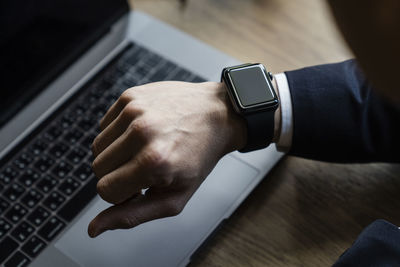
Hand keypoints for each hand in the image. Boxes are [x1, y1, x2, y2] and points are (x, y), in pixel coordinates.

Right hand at [88, 81, 245, 236]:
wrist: (217, 115)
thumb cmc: (199, 157)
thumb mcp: (174, 197)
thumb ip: (132, 216)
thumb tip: (94, 228)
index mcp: (153, 162)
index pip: (105, 191)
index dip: (122, 194)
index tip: (140, 186)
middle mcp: (141, 132)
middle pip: (97, 168)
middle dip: (116, 175)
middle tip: (143, 168)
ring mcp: (134, 110)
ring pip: (96, 146)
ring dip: (115, 154)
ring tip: (143, 150)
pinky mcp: (130, 96)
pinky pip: (104, 125)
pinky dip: (118, 134)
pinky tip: (141, 133)